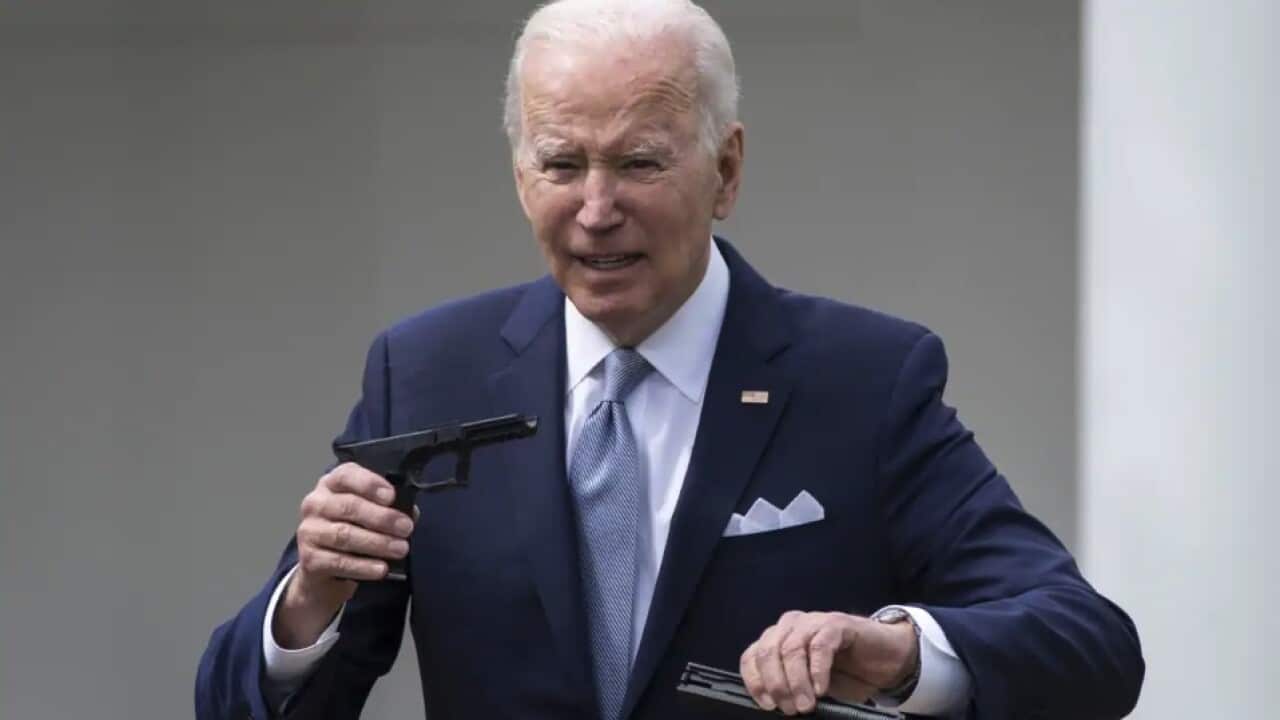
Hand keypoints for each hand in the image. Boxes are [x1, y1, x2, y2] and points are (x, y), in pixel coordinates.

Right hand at [273, 462, 414, 648]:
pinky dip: (363, 566)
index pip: (346, 475)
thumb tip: (410, 513)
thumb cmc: (352, 531)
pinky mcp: (308, 558)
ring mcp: (309, 531)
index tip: (391, 496)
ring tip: (400, 549)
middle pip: (349, 506)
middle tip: (406, 528)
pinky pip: (339, 562)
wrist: (323, 568)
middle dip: (382, 517)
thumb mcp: (368, 513)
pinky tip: (381, 568)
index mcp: (331, 485)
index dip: (369, 484)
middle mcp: (315, 503)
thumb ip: (388, 508)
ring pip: (344, 535)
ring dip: (377, 542)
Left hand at [739, 610, 918, 714]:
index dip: (755, 682)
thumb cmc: (845, 674)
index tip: (767, 704)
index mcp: (778, 640)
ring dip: (796, 681)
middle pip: (768, 652)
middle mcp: (790, 626)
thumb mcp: (810, 686)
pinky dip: (817, 670)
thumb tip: (775, 704)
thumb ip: (791, 687)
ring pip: (791, 648)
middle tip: (790, 709)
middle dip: (776, 684)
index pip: (751, 657)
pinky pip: (820, 645)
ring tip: (806, 704)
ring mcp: (812, 622)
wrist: (885, 660)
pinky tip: (821, 689)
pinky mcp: (837, 623)